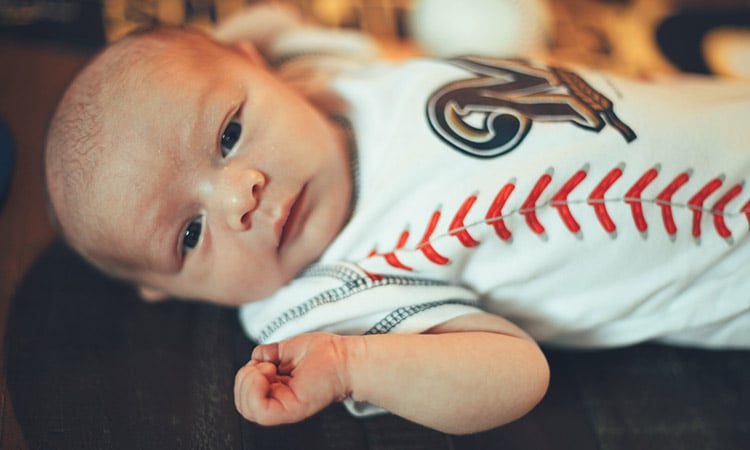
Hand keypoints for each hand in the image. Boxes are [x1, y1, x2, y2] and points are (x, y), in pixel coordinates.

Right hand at [234, 332, 352, 424]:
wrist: (346, 357)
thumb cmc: (327, 353)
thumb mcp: (287, 349)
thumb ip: (269, 354)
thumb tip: (255, 357)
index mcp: (277, 390)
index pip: (245, 394)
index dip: (246, 375)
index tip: (264, 361)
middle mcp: (279, 401)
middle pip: (241, 403)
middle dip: (244, 377)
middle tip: (266, 365)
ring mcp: (284, 408)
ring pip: (245, 409)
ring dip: (249, 381)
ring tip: (269, 368)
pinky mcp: (290, 410)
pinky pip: (259, 411)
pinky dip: (255, 388)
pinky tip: (271, 373)